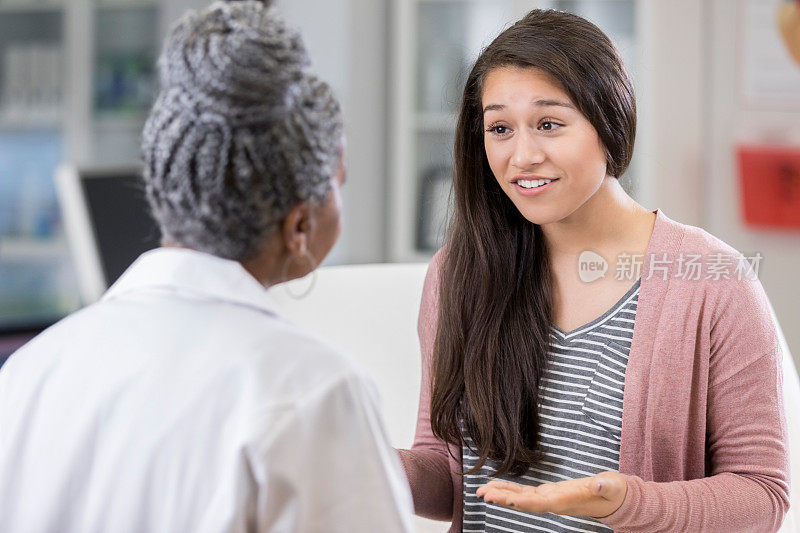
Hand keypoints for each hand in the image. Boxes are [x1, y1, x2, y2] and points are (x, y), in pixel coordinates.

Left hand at [476, 470, 627, 518]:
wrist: (615, 498)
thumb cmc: (613, 491)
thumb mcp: (612, 486)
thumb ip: (606, 485)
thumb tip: (599, 484)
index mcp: (566, 501)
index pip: (541, 503)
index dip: (523, 501)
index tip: (506, 499)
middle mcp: (554, 502)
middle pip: (525, 502)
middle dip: (504, 499)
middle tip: (483, 495)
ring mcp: (550, 498)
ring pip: (522, 498)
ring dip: (502, 494)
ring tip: (482, 491)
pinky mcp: (548, 492)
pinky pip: (525, 492)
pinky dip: (510, 489)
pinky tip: (496, 486)